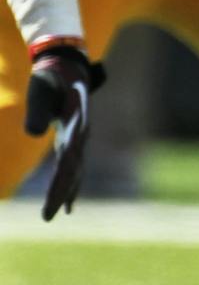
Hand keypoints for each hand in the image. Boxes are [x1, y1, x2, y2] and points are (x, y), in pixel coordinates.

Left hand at [23, 43, 105, 219]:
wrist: (67, 67)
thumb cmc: (50, 76)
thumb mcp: (40, 88)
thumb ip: (35, 109)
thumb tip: (31, 134)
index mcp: (76, 126)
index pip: (68, 161)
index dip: (59, 183)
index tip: (51, 201)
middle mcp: (82, 136)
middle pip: (73, 171)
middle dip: (60, 194)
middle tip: (46, 217)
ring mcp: (80, 138)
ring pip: (76, 171)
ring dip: (67, 192)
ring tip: (60, 213)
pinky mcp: (74, 139)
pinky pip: (74, 165)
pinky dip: (71, 183)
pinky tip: (67, 200)